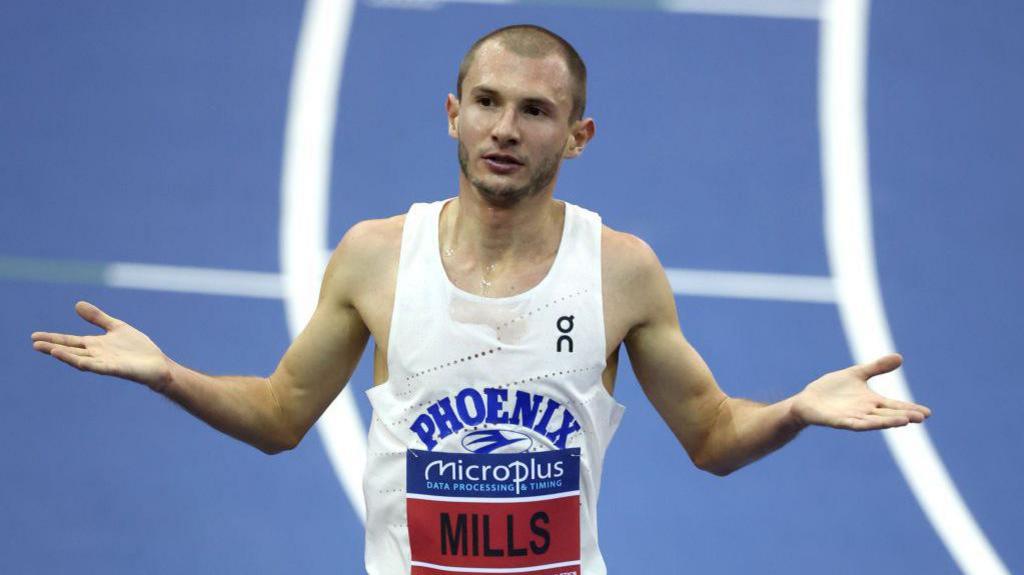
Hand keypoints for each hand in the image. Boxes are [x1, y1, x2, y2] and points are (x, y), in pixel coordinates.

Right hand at [31, 301, 171, 391]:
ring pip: (79, 359)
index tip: (34, 336)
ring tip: (48, 349)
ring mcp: (104, 362)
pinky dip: (84, 362)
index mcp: (95, 344)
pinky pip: (96, 366)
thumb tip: (76, 304)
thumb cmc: (137, 348)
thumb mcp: (116, 327)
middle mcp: (96, 354)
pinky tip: (76, 359)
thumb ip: (97, 317)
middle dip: (52, 346)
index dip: (53, 337)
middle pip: (70, 350)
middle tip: (34, 343)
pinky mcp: (114, 369)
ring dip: (64, 355)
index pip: (69, 341)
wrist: (156, 364)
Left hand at [791, 353, 931, 430]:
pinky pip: (855, 424)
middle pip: (888, 414)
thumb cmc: (832, 389)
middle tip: (921, 417)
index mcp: (871, 401)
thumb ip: (876, 367)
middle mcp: (865, 411)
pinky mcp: (839, 421)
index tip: (927, 413)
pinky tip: (874, 424)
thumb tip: (900, 357)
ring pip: (875, 421)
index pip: (895, 405)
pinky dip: (866, 424)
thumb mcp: (856, 374)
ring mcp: (853, 417)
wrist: (808, 400)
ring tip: (905, 421)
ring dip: (889, 422)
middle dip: (904, 415)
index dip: (910, 408)